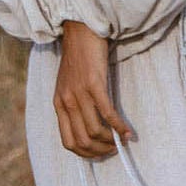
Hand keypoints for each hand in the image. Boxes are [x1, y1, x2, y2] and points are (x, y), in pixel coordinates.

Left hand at [54, 20, 132, 160]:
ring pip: (94, 130)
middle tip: (113, 149)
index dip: (85, 153)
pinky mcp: (94, 84)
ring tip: (121, 141)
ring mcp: (79, 93)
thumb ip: (74, 105)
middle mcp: (67, 102)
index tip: (99, 153)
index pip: (68, 141)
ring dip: (110, 141)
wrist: (81, 32)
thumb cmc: (79, 58)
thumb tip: (90, 127)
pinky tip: (127, 131)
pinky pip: (107, 113)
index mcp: (59, 104)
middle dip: (100, 150)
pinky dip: (118, 126)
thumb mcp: (68, 85)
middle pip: (82, 140)